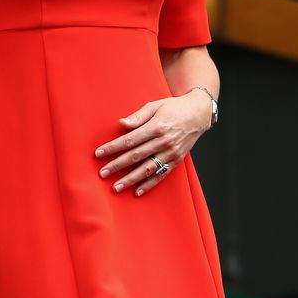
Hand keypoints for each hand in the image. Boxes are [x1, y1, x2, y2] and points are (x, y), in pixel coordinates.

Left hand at [94, 91, 212, 196]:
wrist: (199, 113)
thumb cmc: (173, 107)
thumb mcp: (155, 105)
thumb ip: (138, 116)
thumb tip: (121, 123)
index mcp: (156, 127)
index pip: (129, 140)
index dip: (112, 148)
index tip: (99, 154)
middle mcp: (164, 142)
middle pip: (135, 156)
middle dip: (117, 166)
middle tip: (102, 173)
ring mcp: (171, 153)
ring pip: (147, 169)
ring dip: (130, 179)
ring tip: (116, 187)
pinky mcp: (177, 161)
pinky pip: (161, 175)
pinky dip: (149, 184)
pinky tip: (137, 191)